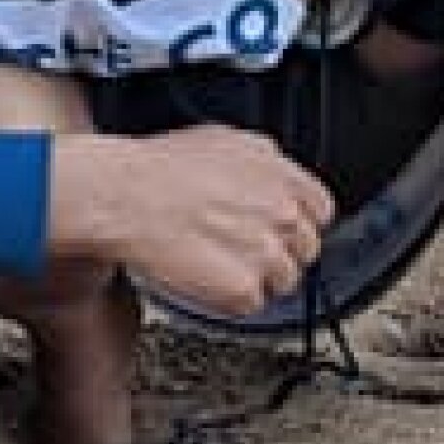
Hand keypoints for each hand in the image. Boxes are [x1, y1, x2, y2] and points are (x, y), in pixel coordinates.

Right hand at [51, 124, 333, 317]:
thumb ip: (262, 161)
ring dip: (253, 277)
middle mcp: (283, 213)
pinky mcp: (243, 288)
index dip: (297, 223)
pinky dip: (229, 298)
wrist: (123, 196)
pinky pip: (251, 303)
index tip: (279, 229)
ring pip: (281, 281)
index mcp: (282, 175)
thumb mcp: (223, 140)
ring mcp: (266, 253)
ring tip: (215, 261)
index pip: (321, 211)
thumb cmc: (158, 168)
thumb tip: (272, 171)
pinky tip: (204, 276)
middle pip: (305, 250)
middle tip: (240, 248)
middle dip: (277, 252)